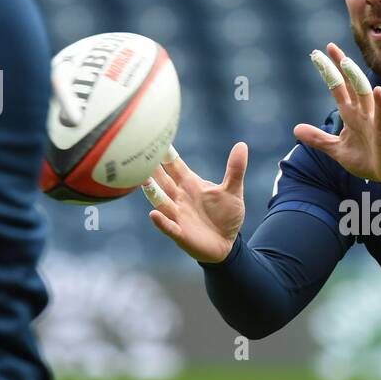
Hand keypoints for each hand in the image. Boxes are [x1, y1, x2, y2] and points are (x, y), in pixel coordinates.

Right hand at [143, 144, 246, 263]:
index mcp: (190, 183)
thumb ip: (235, 169)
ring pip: (161, 201)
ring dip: (152, 192)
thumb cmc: (226, 215)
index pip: (174, 165)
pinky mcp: (180, 233)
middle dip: (151, 168)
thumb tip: (242, 144)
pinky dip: (161, 221)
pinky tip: (154, 215)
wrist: (227, 244)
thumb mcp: (233, 191)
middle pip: (162, 179)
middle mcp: (179, 197)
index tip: (153, 136)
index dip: (165, 152)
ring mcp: (178, 215)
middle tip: (138, 153)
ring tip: (143, 180)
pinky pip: (168, 226)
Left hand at [295, 43, 380, 186]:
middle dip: (340, 66)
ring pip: (364, 94)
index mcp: (350, 114)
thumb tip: (296, 129)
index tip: (317, 54)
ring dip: (355, 78)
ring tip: (346, 62)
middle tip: (330, 46)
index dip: (328, 72)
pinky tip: (376, 91)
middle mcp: (361, 112)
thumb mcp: (336, 149)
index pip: (337, 87)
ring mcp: (373, 120)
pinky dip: (379, 104)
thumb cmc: (365, 159)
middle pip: (350, 83)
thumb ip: (318, 139)